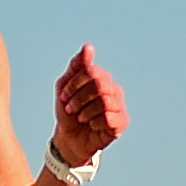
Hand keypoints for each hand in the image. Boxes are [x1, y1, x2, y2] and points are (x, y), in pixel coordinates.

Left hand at [48, 44, 127, 169]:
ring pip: (104, 101)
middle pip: (99, 85)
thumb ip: (77, 66)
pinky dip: (94, 123)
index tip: (63, 96)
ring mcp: (120, 107)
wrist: (69, 138)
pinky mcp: (122, 123)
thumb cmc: (69, 111)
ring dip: (85, 112)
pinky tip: (92, 126)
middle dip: (79, 98)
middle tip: (70, 108)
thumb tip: (89, 47)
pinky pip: (109, 118)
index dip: (74, 84)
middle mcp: (114, 91)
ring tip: (80, 118)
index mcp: (102, 80)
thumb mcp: (66, 86)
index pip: (91, 72)